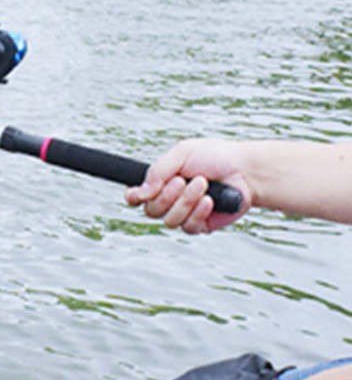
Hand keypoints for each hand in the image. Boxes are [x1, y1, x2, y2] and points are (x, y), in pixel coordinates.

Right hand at [126, 139, 253, 233]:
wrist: (246, 171)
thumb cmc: (217, 157)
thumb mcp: (183, 152)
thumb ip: (158, 170)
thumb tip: (140, 192)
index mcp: (161, 182)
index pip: (135, 197)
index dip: (133, 197)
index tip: (140, 194)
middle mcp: (169, 201)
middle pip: (151, 211)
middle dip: (168, 196)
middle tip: (185, 180)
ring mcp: (183, 214)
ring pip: (169, 220)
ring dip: (186, 201)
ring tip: (204, 185)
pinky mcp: (198, 225)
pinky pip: (188, 226)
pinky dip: (199, 212)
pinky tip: (211, 201)